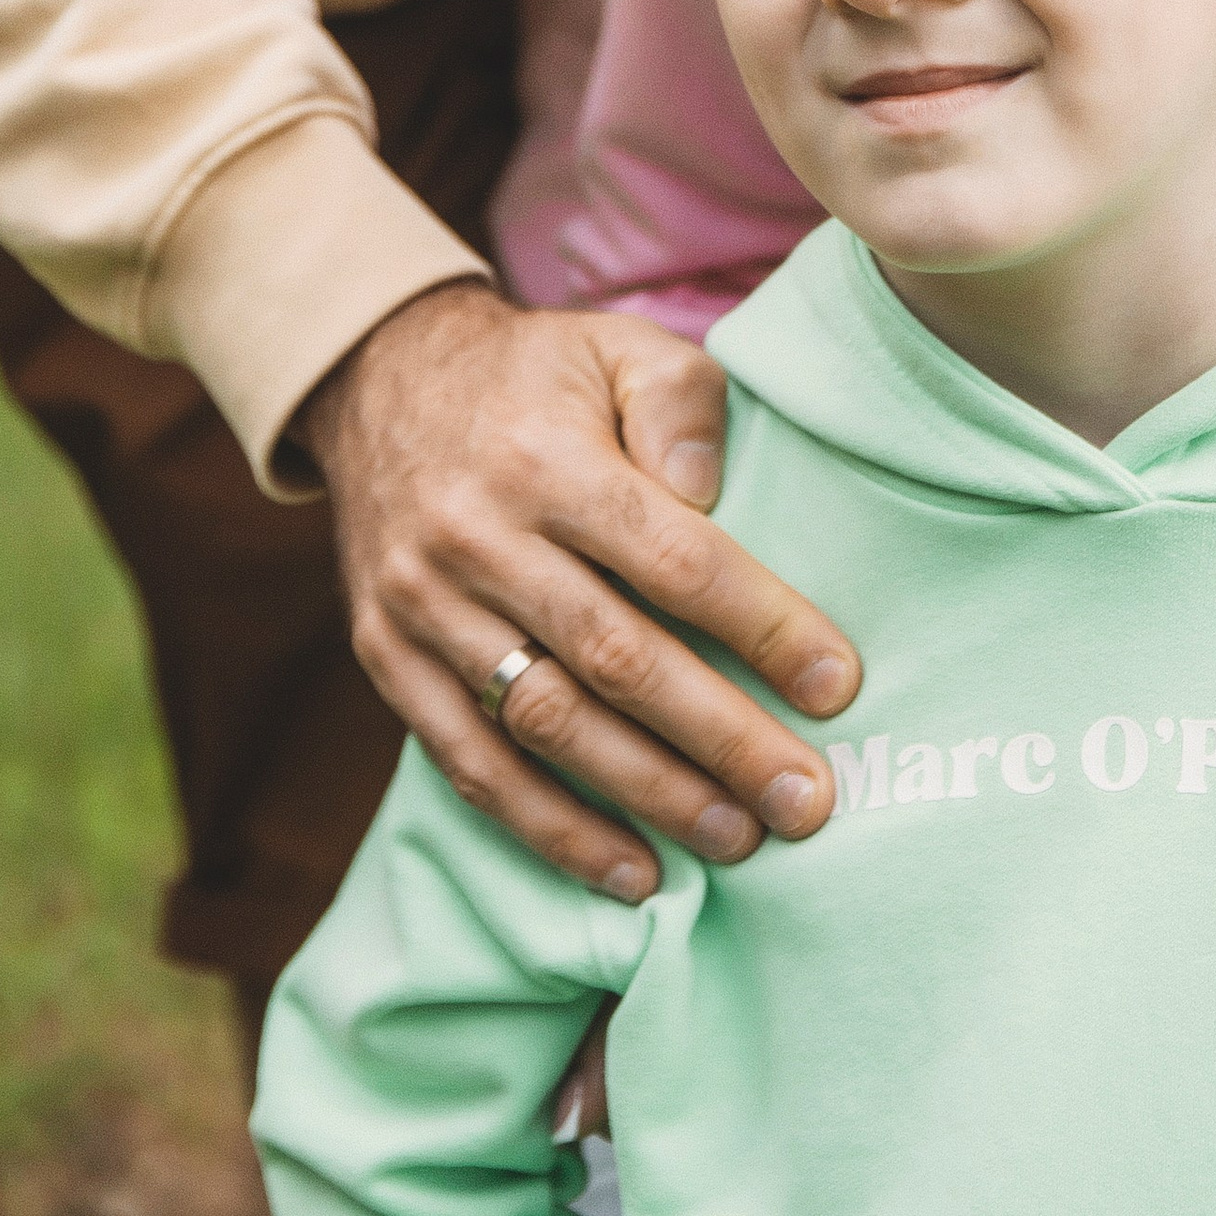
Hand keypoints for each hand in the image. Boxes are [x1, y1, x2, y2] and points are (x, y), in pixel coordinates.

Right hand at [294, 283, 859, 897]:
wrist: (377, 380)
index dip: (760, 627)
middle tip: (807, 800)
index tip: (838, 685)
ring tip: (737, 838)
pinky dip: (550, 827)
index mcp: (545, 457)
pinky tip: (630, 871)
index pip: (672, 558)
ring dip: (647, 795)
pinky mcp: (386, 658)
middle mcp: (476, 537)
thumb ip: (682, 405)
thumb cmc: (536, 375)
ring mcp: (422, 606)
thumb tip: (716, 497)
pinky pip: (470, 762)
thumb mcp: (618, 344)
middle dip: (721, 738)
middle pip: (616, 657)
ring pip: (546, 723)